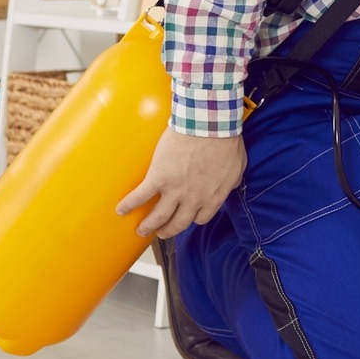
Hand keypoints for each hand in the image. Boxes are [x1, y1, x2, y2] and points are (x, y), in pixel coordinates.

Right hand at [114, 129, 245, 238]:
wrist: (209, 125)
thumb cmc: (225, 140)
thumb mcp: (238, 165)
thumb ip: (232, 181)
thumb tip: (231, 185)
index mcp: (213, 197)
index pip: (201, 218)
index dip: (192, 219)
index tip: (186, 217)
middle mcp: (194, 199)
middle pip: (178, 223)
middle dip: (168, 231)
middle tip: (161, 233)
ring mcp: (175, 190)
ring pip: (158, 217)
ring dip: (148, 226)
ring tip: (141, 230)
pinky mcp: (158, 178)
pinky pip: (140, 196)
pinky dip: (129, 205)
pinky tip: (121, 210)